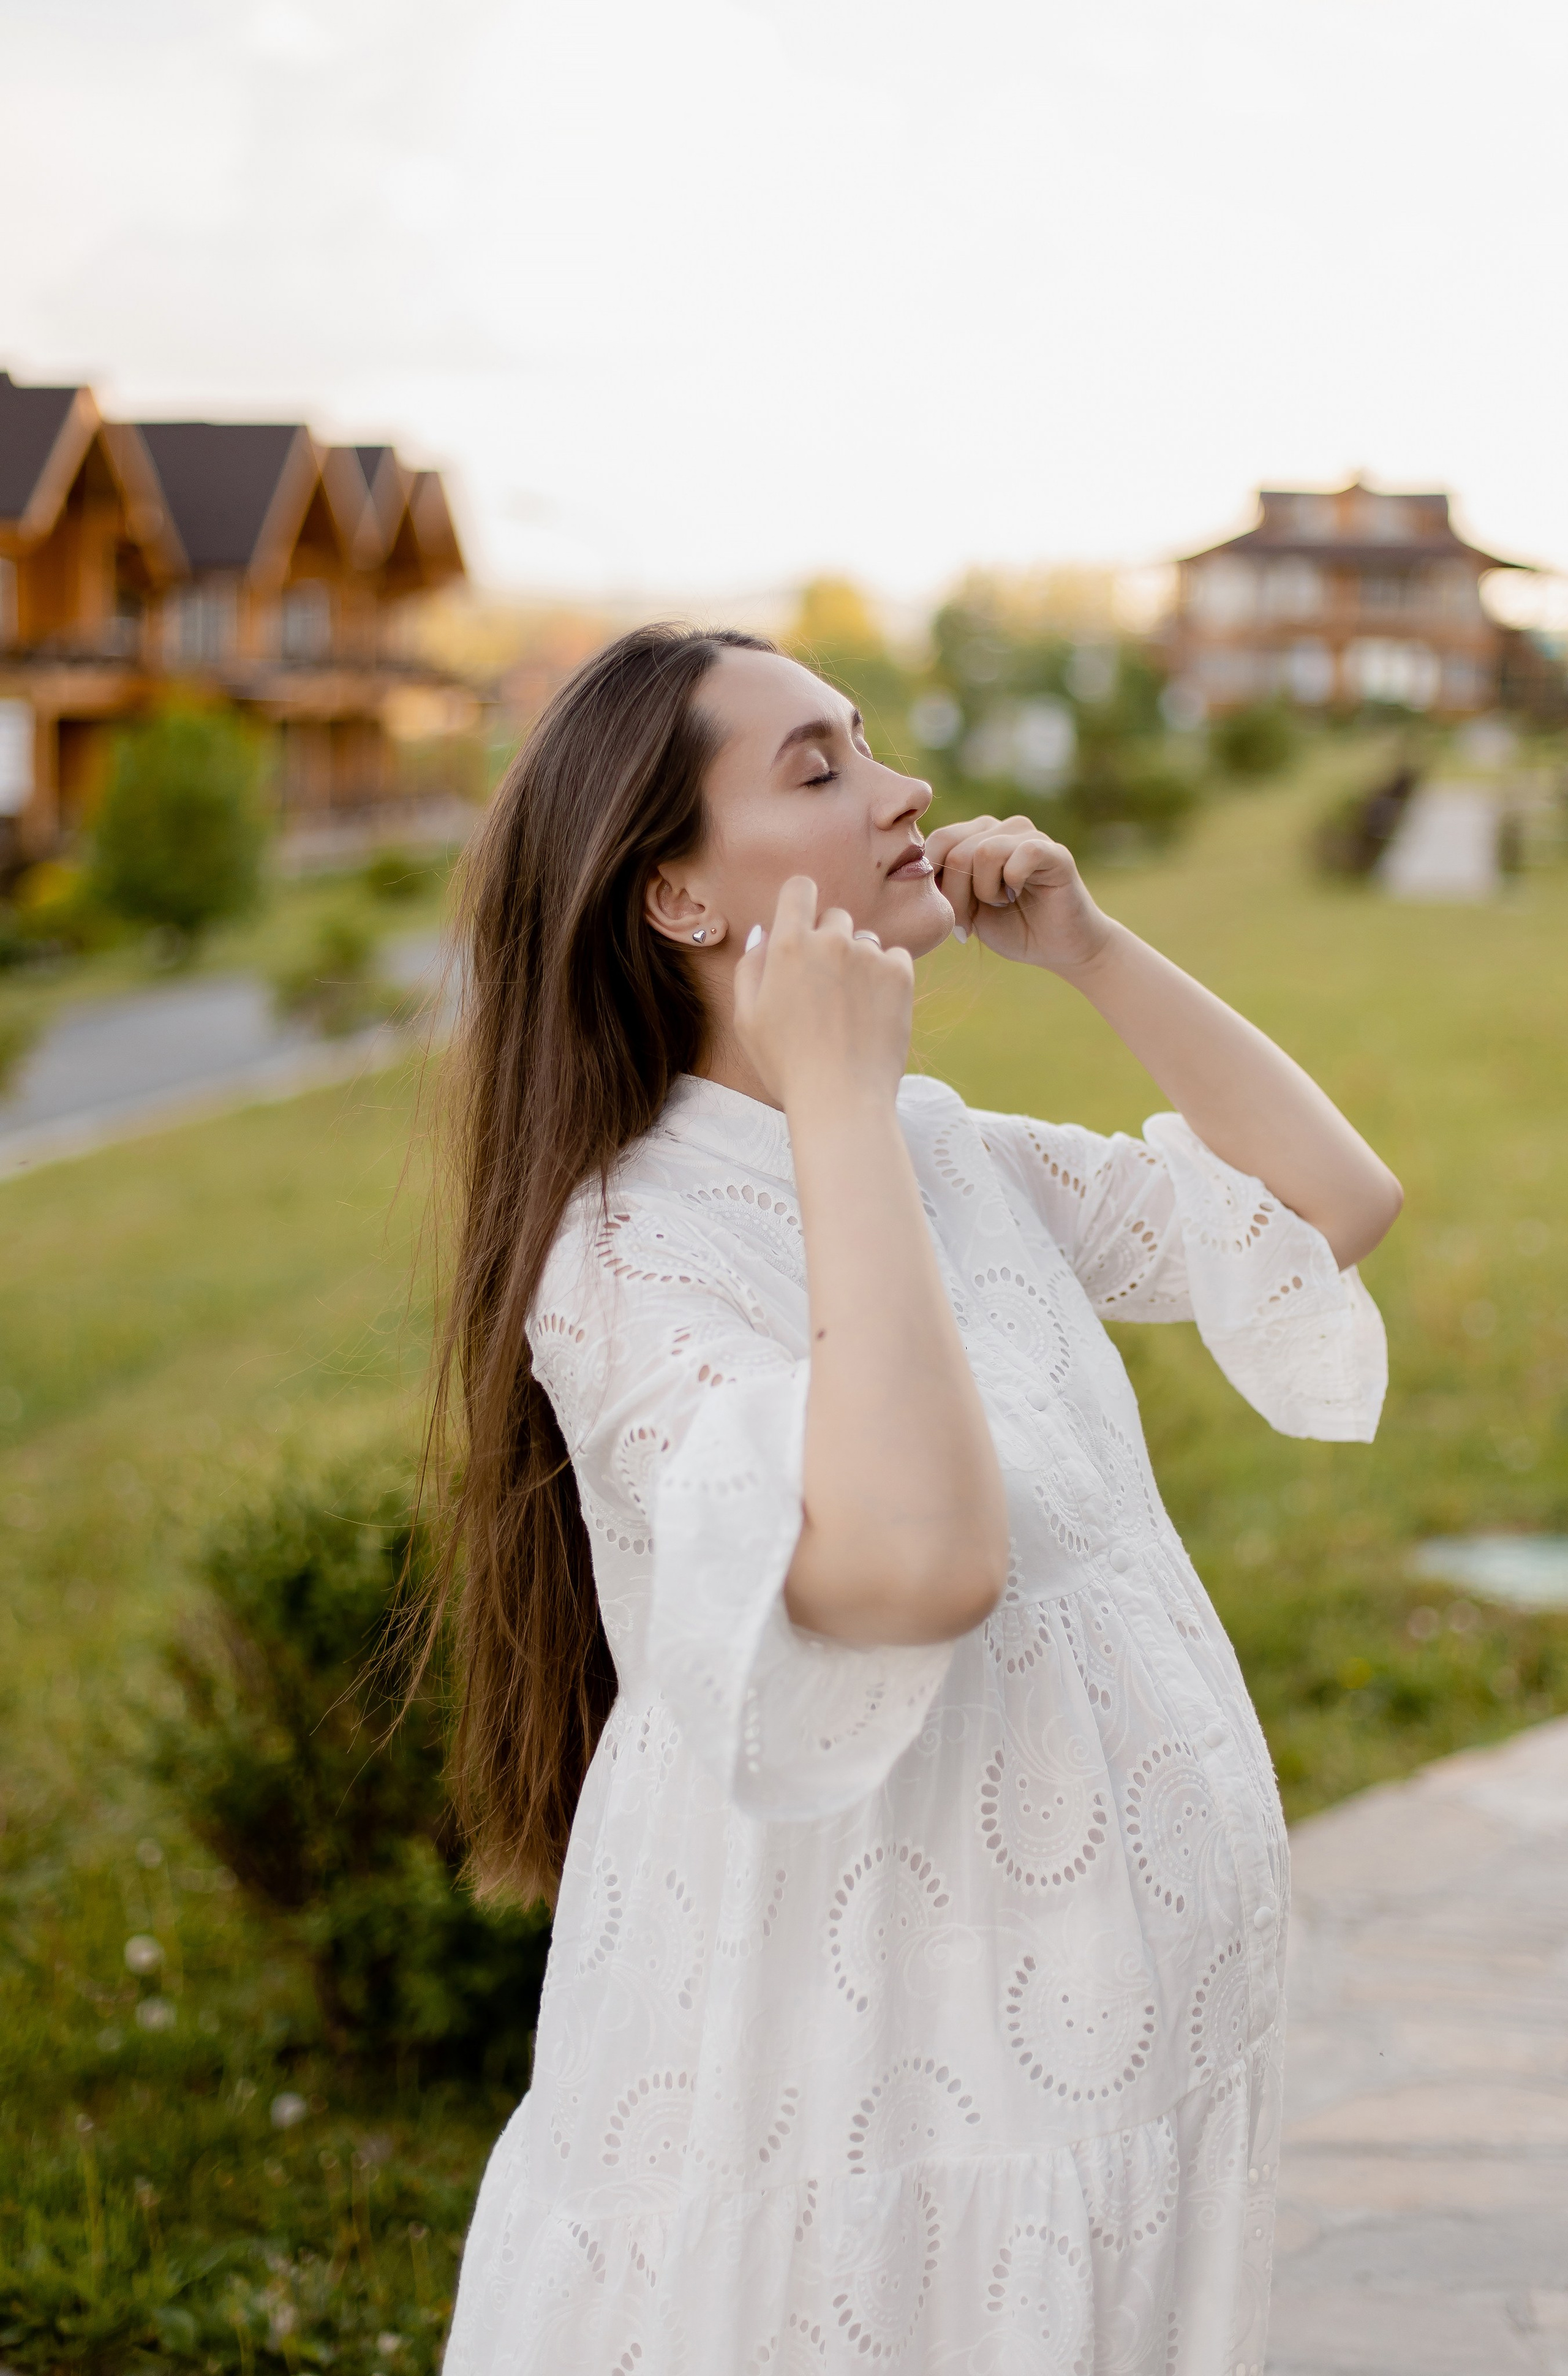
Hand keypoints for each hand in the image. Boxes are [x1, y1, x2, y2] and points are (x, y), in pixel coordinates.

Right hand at [733, 876, 913, 1114]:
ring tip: (850, 1009)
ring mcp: (869, 955)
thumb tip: (765, 932)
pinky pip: (894, 957)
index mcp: (789, 945)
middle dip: (829, 942)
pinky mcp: (900, 973)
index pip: (799, 888)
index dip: (800, 902)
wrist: (842, 1098)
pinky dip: (886, 977)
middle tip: (825, 989)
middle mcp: (831, 940)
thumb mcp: (747, 1019)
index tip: (804, 922)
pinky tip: (872, 1012)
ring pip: (866, 941)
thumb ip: (751, 966)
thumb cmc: (788, 1064)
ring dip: (859, 962)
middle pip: (834, 917)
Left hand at [925, 815, 1112, 972]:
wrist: (1058, 948)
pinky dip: (1012, 882)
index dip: (935, 881)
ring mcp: (1029, 836)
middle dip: (955, 895)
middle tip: (969, 920)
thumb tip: (911, 871)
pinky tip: (1019, 895)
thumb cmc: (1010, 928)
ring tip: (1001, 903)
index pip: (938, 841)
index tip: (948, 914)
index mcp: (976, 837)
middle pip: (955, 849)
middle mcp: (1001, 828)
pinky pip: (1022, 854)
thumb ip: (941, 885)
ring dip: (985, 891)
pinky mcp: (1055, 852)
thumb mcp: (963, 908)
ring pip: (984, 852)